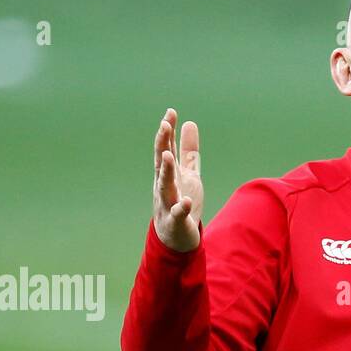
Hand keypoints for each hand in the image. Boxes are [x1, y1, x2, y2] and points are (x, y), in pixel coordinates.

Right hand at [153, 108, 202, 251]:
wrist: (177, 238)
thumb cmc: (181, 202)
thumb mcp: (188, 174)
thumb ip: (189, 151)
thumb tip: (189, 123)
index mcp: (168, 174)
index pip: (165, 148)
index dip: (168, 131)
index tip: (171, 112)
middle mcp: (164, 186)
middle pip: (161, 162)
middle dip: (162, 144)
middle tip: (164, 124)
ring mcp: (167, 203)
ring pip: (164, 186)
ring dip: (165, 171)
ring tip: (168, 156)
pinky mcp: (176, 222)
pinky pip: (177, 214)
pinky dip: (181, 208)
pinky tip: (186, 201)